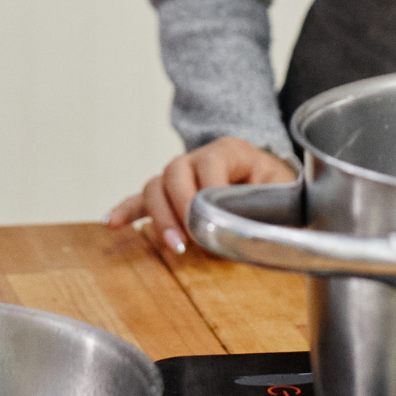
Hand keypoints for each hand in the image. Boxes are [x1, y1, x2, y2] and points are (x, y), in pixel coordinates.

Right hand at [106, 138, 297, 255]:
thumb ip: (270, 203)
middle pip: (174, 172)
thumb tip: (253, 229)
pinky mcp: (171, 194)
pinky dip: (127, 210)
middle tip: (189, 238)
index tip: (213, 217)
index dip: (207, 190)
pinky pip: (143, 199)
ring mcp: (181, 175)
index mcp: (230, 151)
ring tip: (172, 244)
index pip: (209, 162)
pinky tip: (112, 223)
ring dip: (159, 216)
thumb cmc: (279, 190)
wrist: (275, 186)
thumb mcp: (283, 191)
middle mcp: (199, 158)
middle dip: (178, 206)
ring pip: (155, 185)